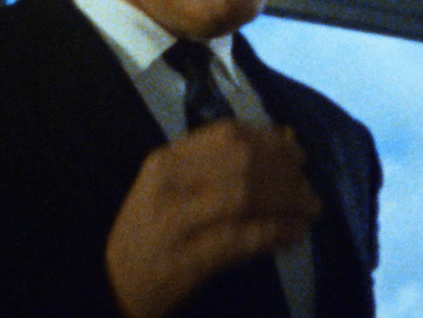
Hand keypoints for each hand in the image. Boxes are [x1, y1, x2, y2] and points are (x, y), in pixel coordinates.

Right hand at [105, 121, 321, 317]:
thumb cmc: (152, 234)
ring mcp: (175, 222)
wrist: (111, 287)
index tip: (296, 153)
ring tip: (311, 209)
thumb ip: (223, 165)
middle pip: (243, 162)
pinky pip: (242, 238)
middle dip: (285, 172)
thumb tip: (289, 141)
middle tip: (308, 187)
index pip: (228, 135)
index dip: (271, 140)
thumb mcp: (176, 189)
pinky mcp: (186, 260)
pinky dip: (276, 232)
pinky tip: (296, 233)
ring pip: (245, 195)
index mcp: (167, 161)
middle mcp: (169, 185)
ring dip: (288, 200)